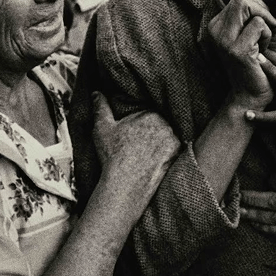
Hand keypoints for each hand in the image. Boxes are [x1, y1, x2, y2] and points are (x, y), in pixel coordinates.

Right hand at [91, 92, 179, 215]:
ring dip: (163, 140)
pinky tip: (158, 158)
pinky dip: (169, 152)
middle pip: (161, 124)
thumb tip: (96, 92)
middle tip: (142, 143)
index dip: (142, 122)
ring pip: (169, 136)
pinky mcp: (178, 154)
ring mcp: (174, 139)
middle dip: (154, 130)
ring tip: (150, 152)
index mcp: (150, 113)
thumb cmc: (112, 155)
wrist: (125, 182)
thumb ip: (101, 107)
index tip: (135, 132)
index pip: (150, 113)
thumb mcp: (102, 128)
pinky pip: (176, 148)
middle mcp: (166, 124)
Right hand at [208, 0, 275, 108]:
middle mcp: (215, 29)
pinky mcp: (236, 49)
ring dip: (266, 22)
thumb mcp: (252, 33)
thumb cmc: (258, 62)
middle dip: (263, 8)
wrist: (252, 97)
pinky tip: (264, 52)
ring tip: (263, 42)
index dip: (259, 2)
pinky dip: (269, 35)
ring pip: (250, 5)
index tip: (263, 24)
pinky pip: (260, 24)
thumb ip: (252, 11)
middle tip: (265, 32)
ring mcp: (223, 39)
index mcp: (217, 23)